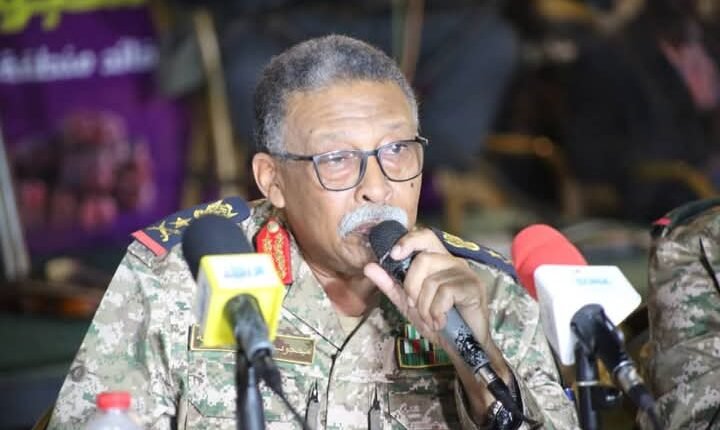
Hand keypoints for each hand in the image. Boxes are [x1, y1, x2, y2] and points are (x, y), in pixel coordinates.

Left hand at [363, 228, 490, 347]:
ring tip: (432, 320)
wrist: (461, 346)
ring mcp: (465, 273)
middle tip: (415, 305)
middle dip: (412, 286)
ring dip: (425, 307)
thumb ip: (390, 284)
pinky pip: (445, 292)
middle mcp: (453, 262)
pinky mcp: (474, 287)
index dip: (408, 241)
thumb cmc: (437, 322)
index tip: (394, 255)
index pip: (424, 237)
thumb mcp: (407, 304)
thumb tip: (369, 266)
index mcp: (438, 261)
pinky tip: (441, 322)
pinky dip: (437, 312)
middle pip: (423, 259)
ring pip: (432, 281)